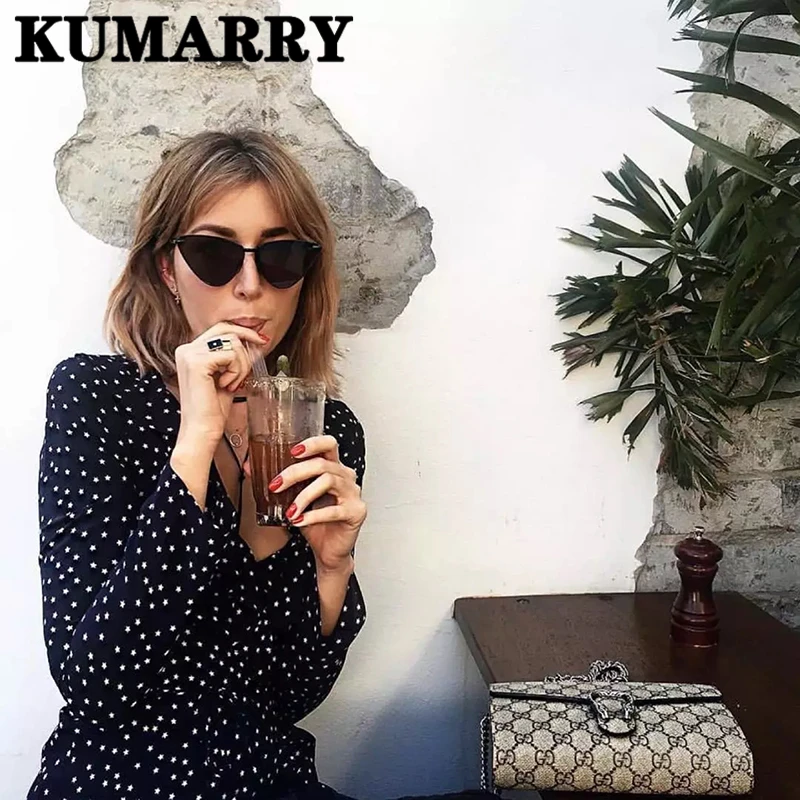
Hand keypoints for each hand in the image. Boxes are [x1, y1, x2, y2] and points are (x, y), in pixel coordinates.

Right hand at [173, 322, 268, 449]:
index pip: (220, 328)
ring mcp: (190, 354)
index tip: (260, 339)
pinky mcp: (197, 363)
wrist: (202, 431)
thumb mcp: (228, 376)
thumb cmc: (212, 409)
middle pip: (226, 330)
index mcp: (189, 351)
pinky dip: (236, 371)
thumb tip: (256, 341)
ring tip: (233, 383)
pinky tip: (227, 386)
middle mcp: (186, 349)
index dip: (242, 331)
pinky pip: (231, 356)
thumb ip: (236, 358)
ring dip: (242, 364)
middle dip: (247, 342)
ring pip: (232, 342)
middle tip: (258, 353)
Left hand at [248, 435, 366, 571]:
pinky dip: (313, 516)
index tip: (292, 451)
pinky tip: (298, 521)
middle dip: (295, 473)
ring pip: (328, 481)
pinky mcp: (356, 512)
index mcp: (333, 468)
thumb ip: (277, 482)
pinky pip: (333, 510)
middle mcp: (346, 476)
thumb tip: (249, 467)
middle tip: (275, 485)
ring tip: (289, 511)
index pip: (329, 444)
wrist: (328, 550)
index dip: (312, 443)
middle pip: (322, 464)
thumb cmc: (313, 522)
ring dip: (303, 496)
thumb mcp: (293, 499)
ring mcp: (353, 494)